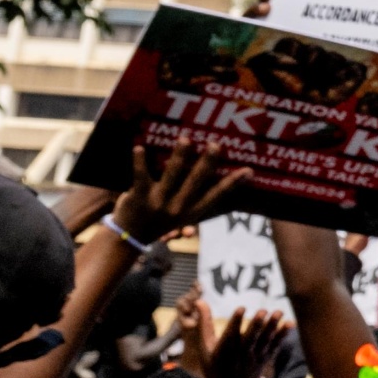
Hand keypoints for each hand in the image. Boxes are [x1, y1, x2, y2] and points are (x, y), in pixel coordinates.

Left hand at [107, 144, 245, 245]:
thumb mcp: (182, 219)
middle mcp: (177, 208)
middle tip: (215, 145)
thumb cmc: (159, 221)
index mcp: (191, 212)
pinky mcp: (139, 196)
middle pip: (195, 181)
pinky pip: (140, 175)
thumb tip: (219, 183)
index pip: (216, 196)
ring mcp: (158, 202)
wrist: (129, 236)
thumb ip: (197, 203)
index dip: (232, 183)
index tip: (248, 170)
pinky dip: (139, 161)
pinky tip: (139, 148)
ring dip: (179, 156)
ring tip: (185, 140)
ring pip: (171, 174)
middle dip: (207, 162)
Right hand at [179, 302, 290, 377]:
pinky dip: (282, 335)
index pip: (230, 335)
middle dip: (256, 325)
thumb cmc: (216, 364)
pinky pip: (275, 346)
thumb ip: (204, 324)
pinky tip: (290, 323)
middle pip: (250, 339)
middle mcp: (240, 354)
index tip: (241, 308)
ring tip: (279, 312)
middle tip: (263, 311)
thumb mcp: (205, 347)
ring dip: (273, 327)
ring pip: (264, 341)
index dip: (235, 322)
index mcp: (223, 351)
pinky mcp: (266, 358)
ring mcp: (255, 357)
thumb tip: (199, 300)